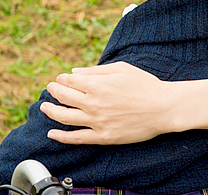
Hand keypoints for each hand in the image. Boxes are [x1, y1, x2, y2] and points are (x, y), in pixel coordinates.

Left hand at [41, 62, 171, 144]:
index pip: (69, 81)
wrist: (162, 108)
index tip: (60, 79)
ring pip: (65, 118)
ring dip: (51, 111)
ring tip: (44, 107)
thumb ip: (95, 71)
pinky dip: (61, 136)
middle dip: (54, 92)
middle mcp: (93, 103)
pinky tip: (52, 133)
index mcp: (97, 85)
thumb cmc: (144, 85)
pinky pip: (76, 138)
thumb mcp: (121, 69)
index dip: (61, 79)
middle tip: (50, 89)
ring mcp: (97, 122)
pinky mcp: (103, 137)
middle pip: (64, 98)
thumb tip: (74, 73)